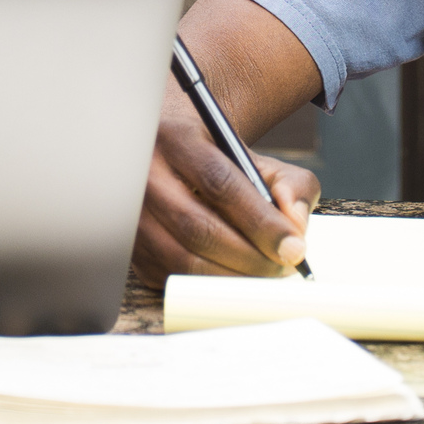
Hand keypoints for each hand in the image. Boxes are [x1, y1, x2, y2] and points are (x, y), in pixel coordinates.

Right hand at [132, 98, 320, 279]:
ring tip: (264, 275)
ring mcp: (129, 213)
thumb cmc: (217, 163)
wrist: (171, 159)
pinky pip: (171, 276)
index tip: (294, 248)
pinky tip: (233, 276)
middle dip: (250, 257)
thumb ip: (290, 185)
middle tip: (283, 269)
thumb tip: (296, 224)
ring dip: (231, 277)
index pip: (220, 184)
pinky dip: (208, 285)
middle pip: (198, 228)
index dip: (261, 221)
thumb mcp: (257, 160)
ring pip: (181, 260)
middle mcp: (143, 174)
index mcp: (176, 139)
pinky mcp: (128, 246)